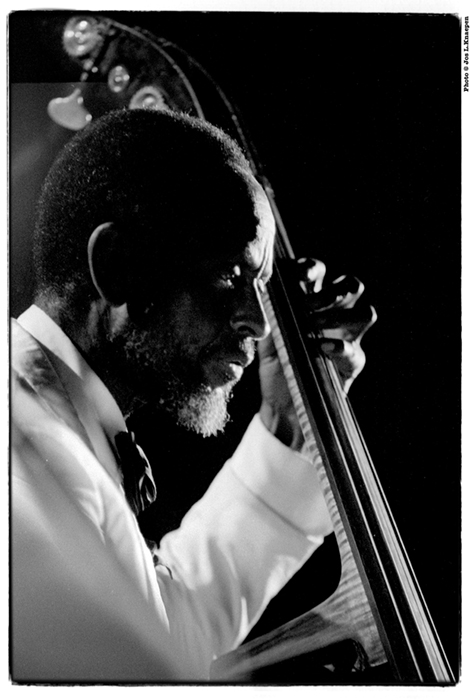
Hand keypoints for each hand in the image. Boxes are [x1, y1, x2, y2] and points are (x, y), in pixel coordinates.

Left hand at [258, 258, 375, 448]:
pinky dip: (338, 346)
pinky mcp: (351, 365)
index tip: (297, 278)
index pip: (320, 271)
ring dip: (338, 316)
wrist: (282, 405)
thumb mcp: (265, 336)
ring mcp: (348, 338)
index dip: (310, 268)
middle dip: (331, 291)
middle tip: (308, 306)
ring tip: (312, 327)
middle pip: (352, 286)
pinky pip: (355, 352)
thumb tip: (262, 290)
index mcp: (312, 300)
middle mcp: (335, 315)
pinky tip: (320, 347)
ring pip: (365, 314)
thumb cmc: (275, 365)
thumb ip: (268, 313)